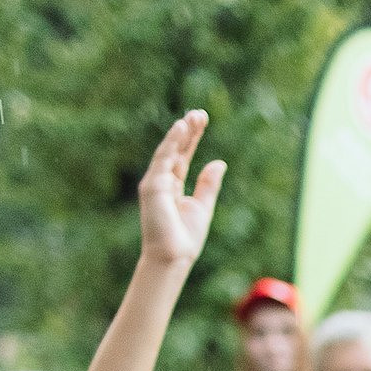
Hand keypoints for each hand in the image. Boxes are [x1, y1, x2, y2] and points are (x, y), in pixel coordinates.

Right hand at [138, 111, 224, 269]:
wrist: (173, 257)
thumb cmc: (185, 238)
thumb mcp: (203, 206)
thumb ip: (208, 184)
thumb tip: (218, 162)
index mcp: (173, 185)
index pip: (183, 155)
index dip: (192, 137)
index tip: (202, 120)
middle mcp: (162, 181)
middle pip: (176, 149)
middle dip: (187, 131)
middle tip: (200, 113)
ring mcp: (155, 183)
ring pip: (168, 151)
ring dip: (180, 133)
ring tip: (192, 117)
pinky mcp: (152, 186)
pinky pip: (163, 159)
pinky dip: (172, 143)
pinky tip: (181, 128)